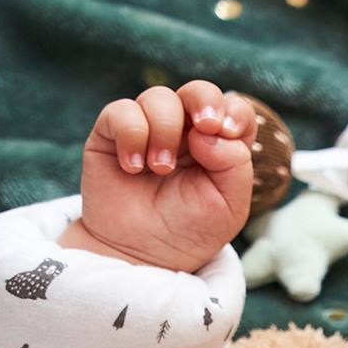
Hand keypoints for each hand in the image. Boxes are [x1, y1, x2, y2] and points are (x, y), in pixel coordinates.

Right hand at [58, 81, 258, 272]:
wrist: (141, 256)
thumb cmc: (188, 232)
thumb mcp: (229, 207)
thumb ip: (234, 164)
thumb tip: (207, 131)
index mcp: (217, 147)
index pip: (233, 109)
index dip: (234, 111)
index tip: (229, 131)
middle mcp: (184, 134)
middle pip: (198, 91)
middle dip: (202, 100)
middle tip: (203, 127)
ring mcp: (149, 130)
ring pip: (159, 97)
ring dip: (165, 131)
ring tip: (160, 169)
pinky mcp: (113, 134)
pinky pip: (122, 111)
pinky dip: (131, 135)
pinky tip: (133, 169)